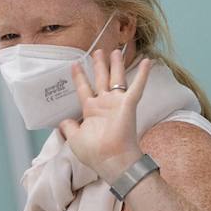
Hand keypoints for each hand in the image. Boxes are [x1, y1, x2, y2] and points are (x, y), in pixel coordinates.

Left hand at [59, 48, 152, 183]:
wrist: (111, 160)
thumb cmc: (94, 152)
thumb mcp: (74, 138)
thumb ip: (68, 127)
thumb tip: (62, 121)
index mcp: (91, 110)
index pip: (84, 89)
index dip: (79, 76)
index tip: (75, 64)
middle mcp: (104, 104)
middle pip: (101, 79)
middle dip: (99, 65)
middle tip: (97, 51)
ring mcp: (117, 103)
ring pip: (117, 78)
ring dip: (117, 64)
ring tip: (115, 51)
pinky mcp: (128, 105)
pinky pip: (137, 87)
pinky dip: (143, 74)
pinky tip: (147, 61)